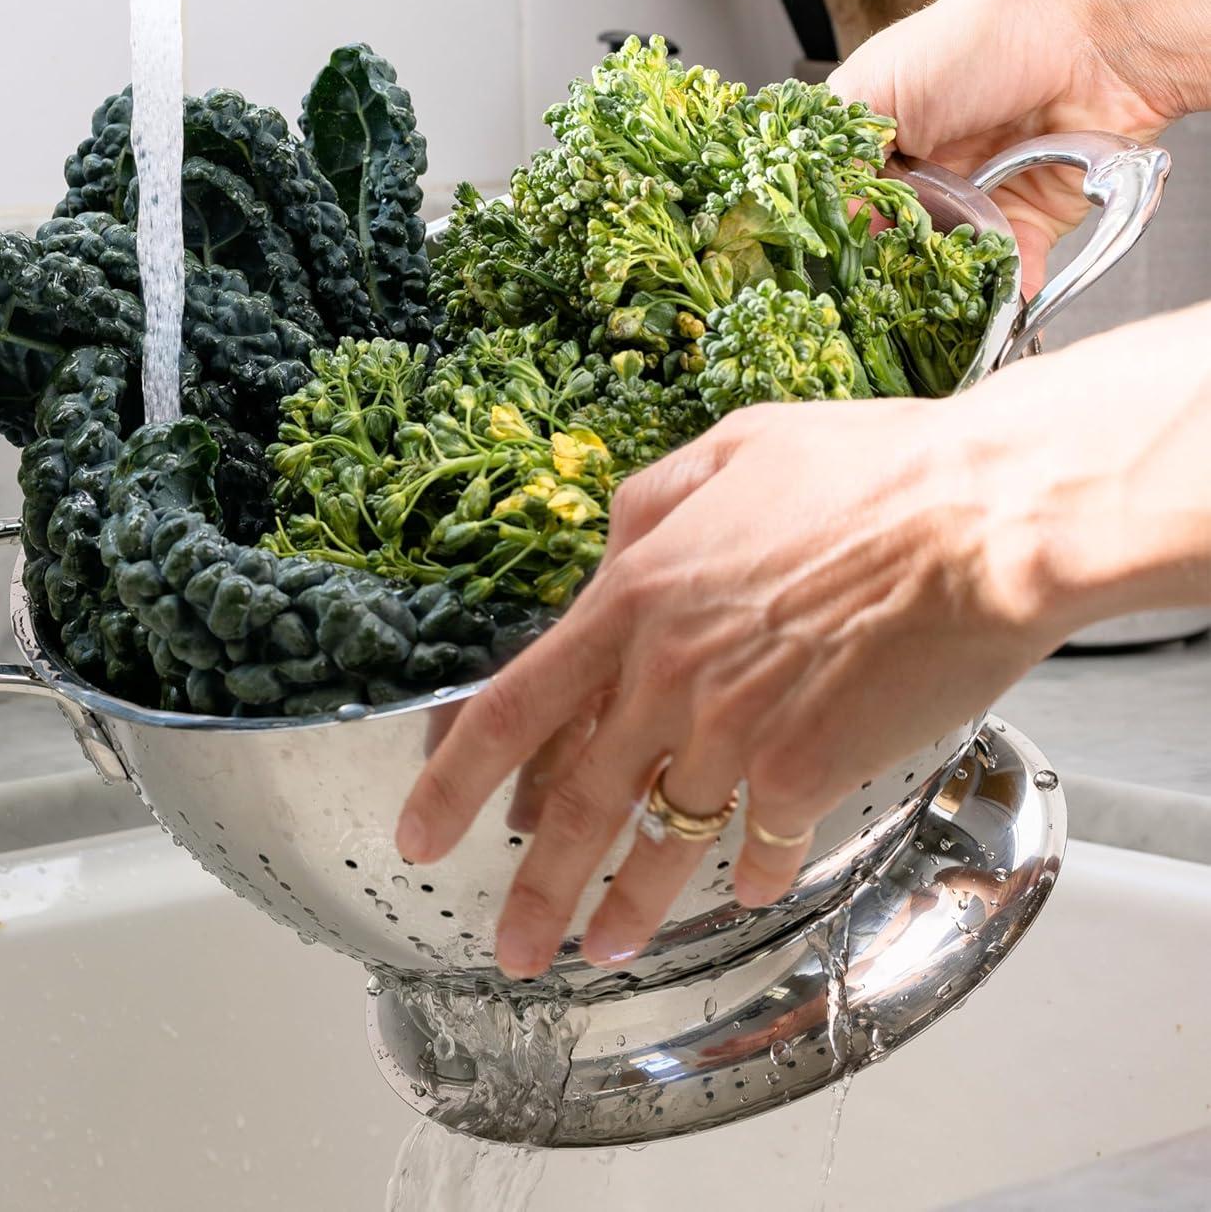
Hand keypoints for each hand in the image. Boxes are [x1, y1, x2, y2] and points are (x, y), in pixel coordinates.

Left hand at [396, 392, 1057, 979]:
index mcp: (633, 595)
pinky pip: (766, 842)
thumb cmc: (865, 471)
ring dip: (628, 906)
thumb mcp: (727, 451)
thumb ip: (649, 506)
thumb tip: (613, 549)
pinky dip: (752, 874)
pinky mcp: (809, 770)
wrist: (982, 519)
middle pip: (575, 803)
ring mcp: (735, 732)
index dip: (453, 779)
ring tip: (599, 950)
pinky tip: (745, 894)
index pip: (513, 706)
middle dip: (533, 887)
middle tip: (507, 946)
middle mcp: (667, 677)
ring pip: (663, 839)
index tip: (419, 834)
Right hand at [832, 0, 1210, 293]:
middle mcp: (925, 165)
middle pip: (889, 236)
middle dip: (886, 263)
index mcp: (881, 129)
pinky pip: (1006, 268)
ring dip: (940, 282)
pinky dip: (1002, 288)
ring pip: (944, 260)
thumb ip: (840, 158)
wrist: (1092, 40)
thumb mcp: (877, 87)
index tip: (828, 255)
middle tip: (878, 283)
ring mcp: (974, 195)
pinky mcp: (1027, 219)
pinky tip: (991, 298)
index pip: (843, 194)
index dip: (834, 224)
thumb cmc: (983, 39)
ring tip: (929, 298)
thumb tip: (826, 218)